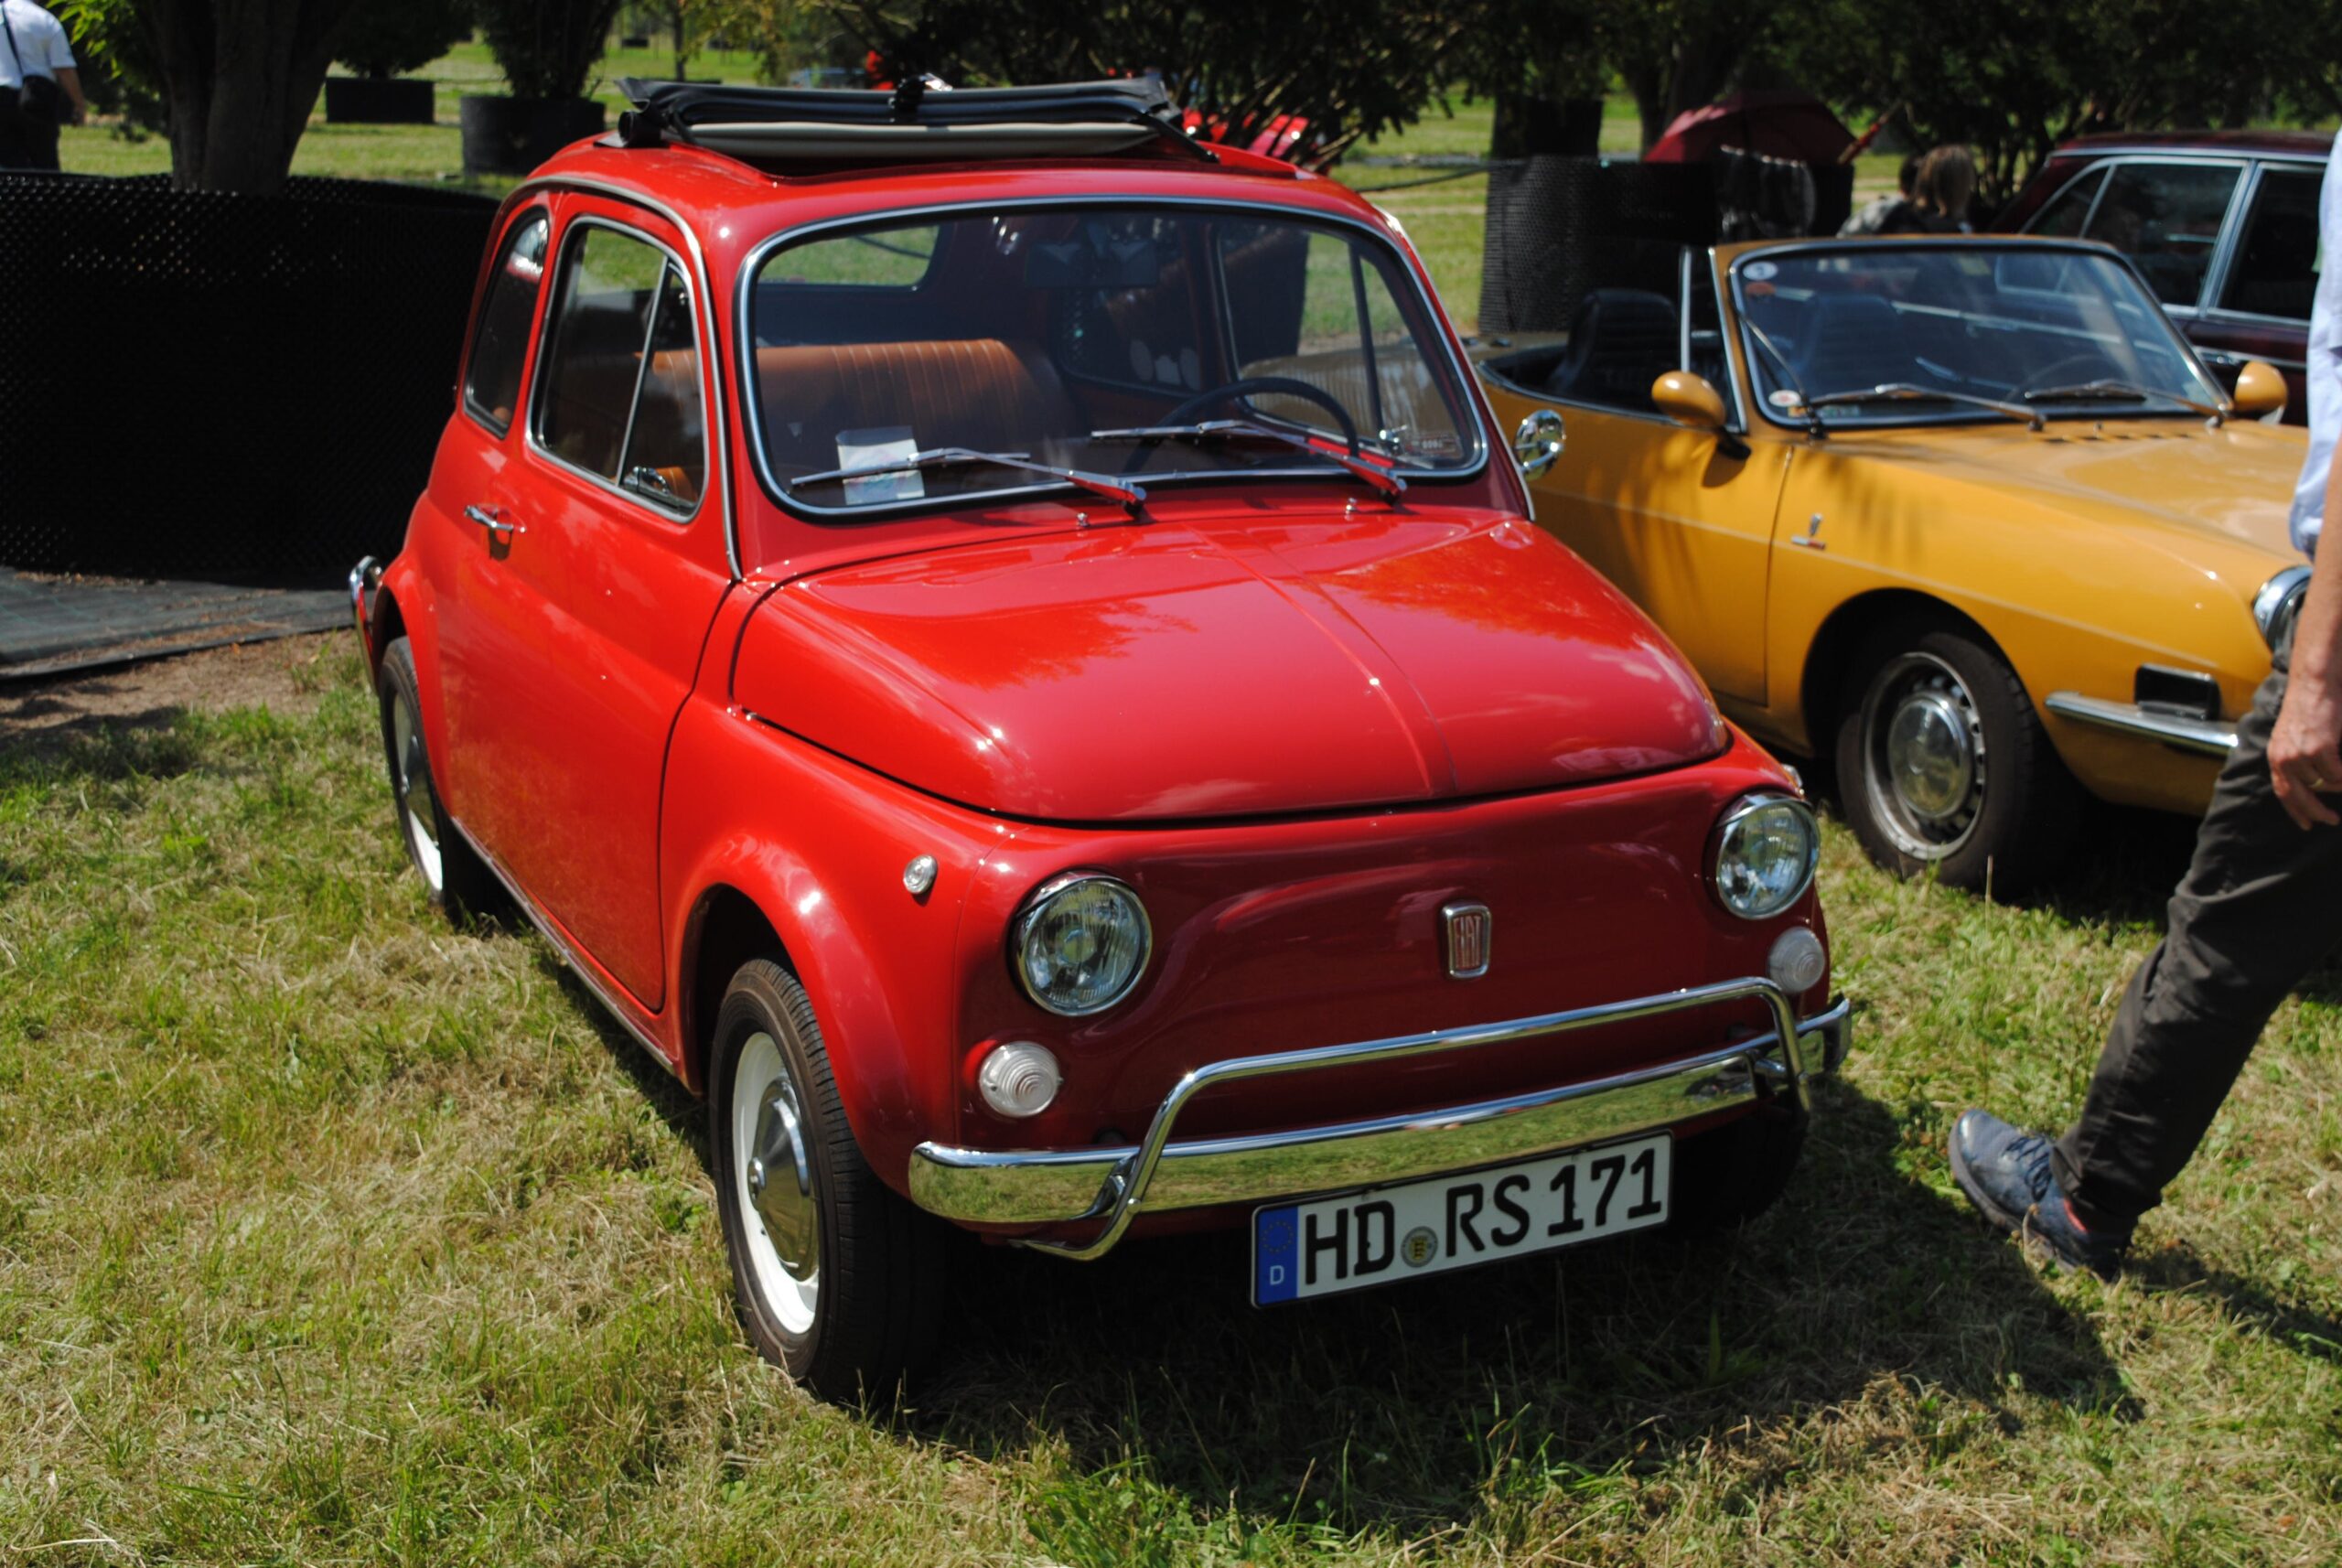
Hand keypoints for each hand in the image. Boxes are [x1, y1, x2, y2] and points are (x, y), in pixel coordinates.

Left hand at [2268, 673, 2341, 827]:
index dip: (2295, 811)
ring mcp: (2300, 754)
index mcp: (2274, 755)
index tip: (2306, 824)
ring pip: (2323, 784)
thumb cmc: (2308, 707)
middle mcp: (2283, 758)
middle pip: (2300, 796)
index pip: (2282, 792)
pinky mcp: (2319, 749)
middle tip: (2331, 820)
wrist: (2313, 683)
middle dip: (2316, 812)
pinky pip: (2336, 774)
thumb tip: (2311, 783)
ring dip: (2337, 785)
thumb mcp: (2291, 735)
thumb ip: (2294, 757)